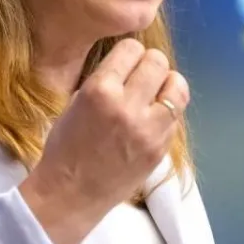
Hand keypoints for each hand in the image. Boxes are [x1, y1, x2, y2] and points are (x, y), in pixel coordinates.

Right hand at [19, 38, 187, 243]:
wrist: (71, 194)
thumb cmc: (67, 147)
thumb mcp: (77, 102)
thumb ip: (107, 81)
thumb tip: (132, 63)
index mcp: (99, 90)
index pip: (132, 48)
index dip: (130, 54)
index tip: (126, 63)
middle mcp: (127, 106)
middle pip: (158, 62)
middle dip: (150, 65)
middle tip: (142, 78)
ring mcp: (148, 129)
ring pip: (177, 86)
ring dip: (167, 86)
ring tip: (156, 95)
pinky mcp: (161, 148)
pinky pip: (176, 116)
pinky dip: (167, 112)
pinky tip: (153, 119)